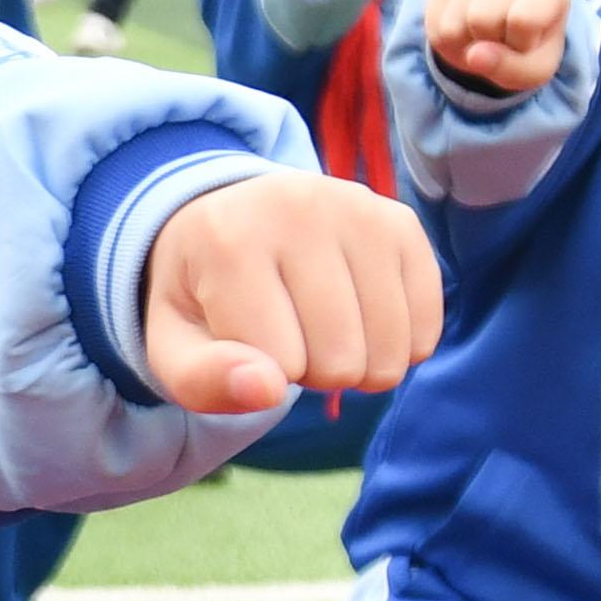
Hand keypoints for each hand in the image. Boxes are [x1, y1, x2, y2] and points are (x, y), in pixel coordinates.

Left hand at [139, 170, 440, 415]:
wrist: (228, 219)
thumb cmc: (203, 297)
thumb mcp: (174, 347)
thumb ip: (205, 379)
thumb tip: (267, 391)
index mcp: (228, 241)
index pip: (278, 363)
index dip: (264, 376)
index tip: (244, 339)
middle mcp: (297, 210)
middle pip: (339, 361)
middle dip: (313, 373)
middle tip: (287, 335)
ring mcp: (358, 209)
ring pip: (388, 349)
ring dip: (358, 363)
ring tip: (322, 328)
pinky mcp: (400, 221)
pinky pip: (426, 324)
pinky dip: (400, 346)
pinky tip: (364, 323)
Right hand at [422, 0, 572, 95]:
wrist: (512, 28)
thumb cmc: (531, 46)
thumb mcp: (535, 69)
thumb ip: (512, 70)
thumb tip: (474, 56)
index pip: (523, 19)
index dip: (520, 43)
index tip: (528, 40)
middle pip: (482, 18)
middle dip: (489, 42)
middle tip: (503, 40)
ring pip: (453, 25)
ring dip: (465, 44)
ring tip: (485, 38)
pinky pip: (435, 26)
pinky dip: (448, 42)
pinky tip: (468, 33)